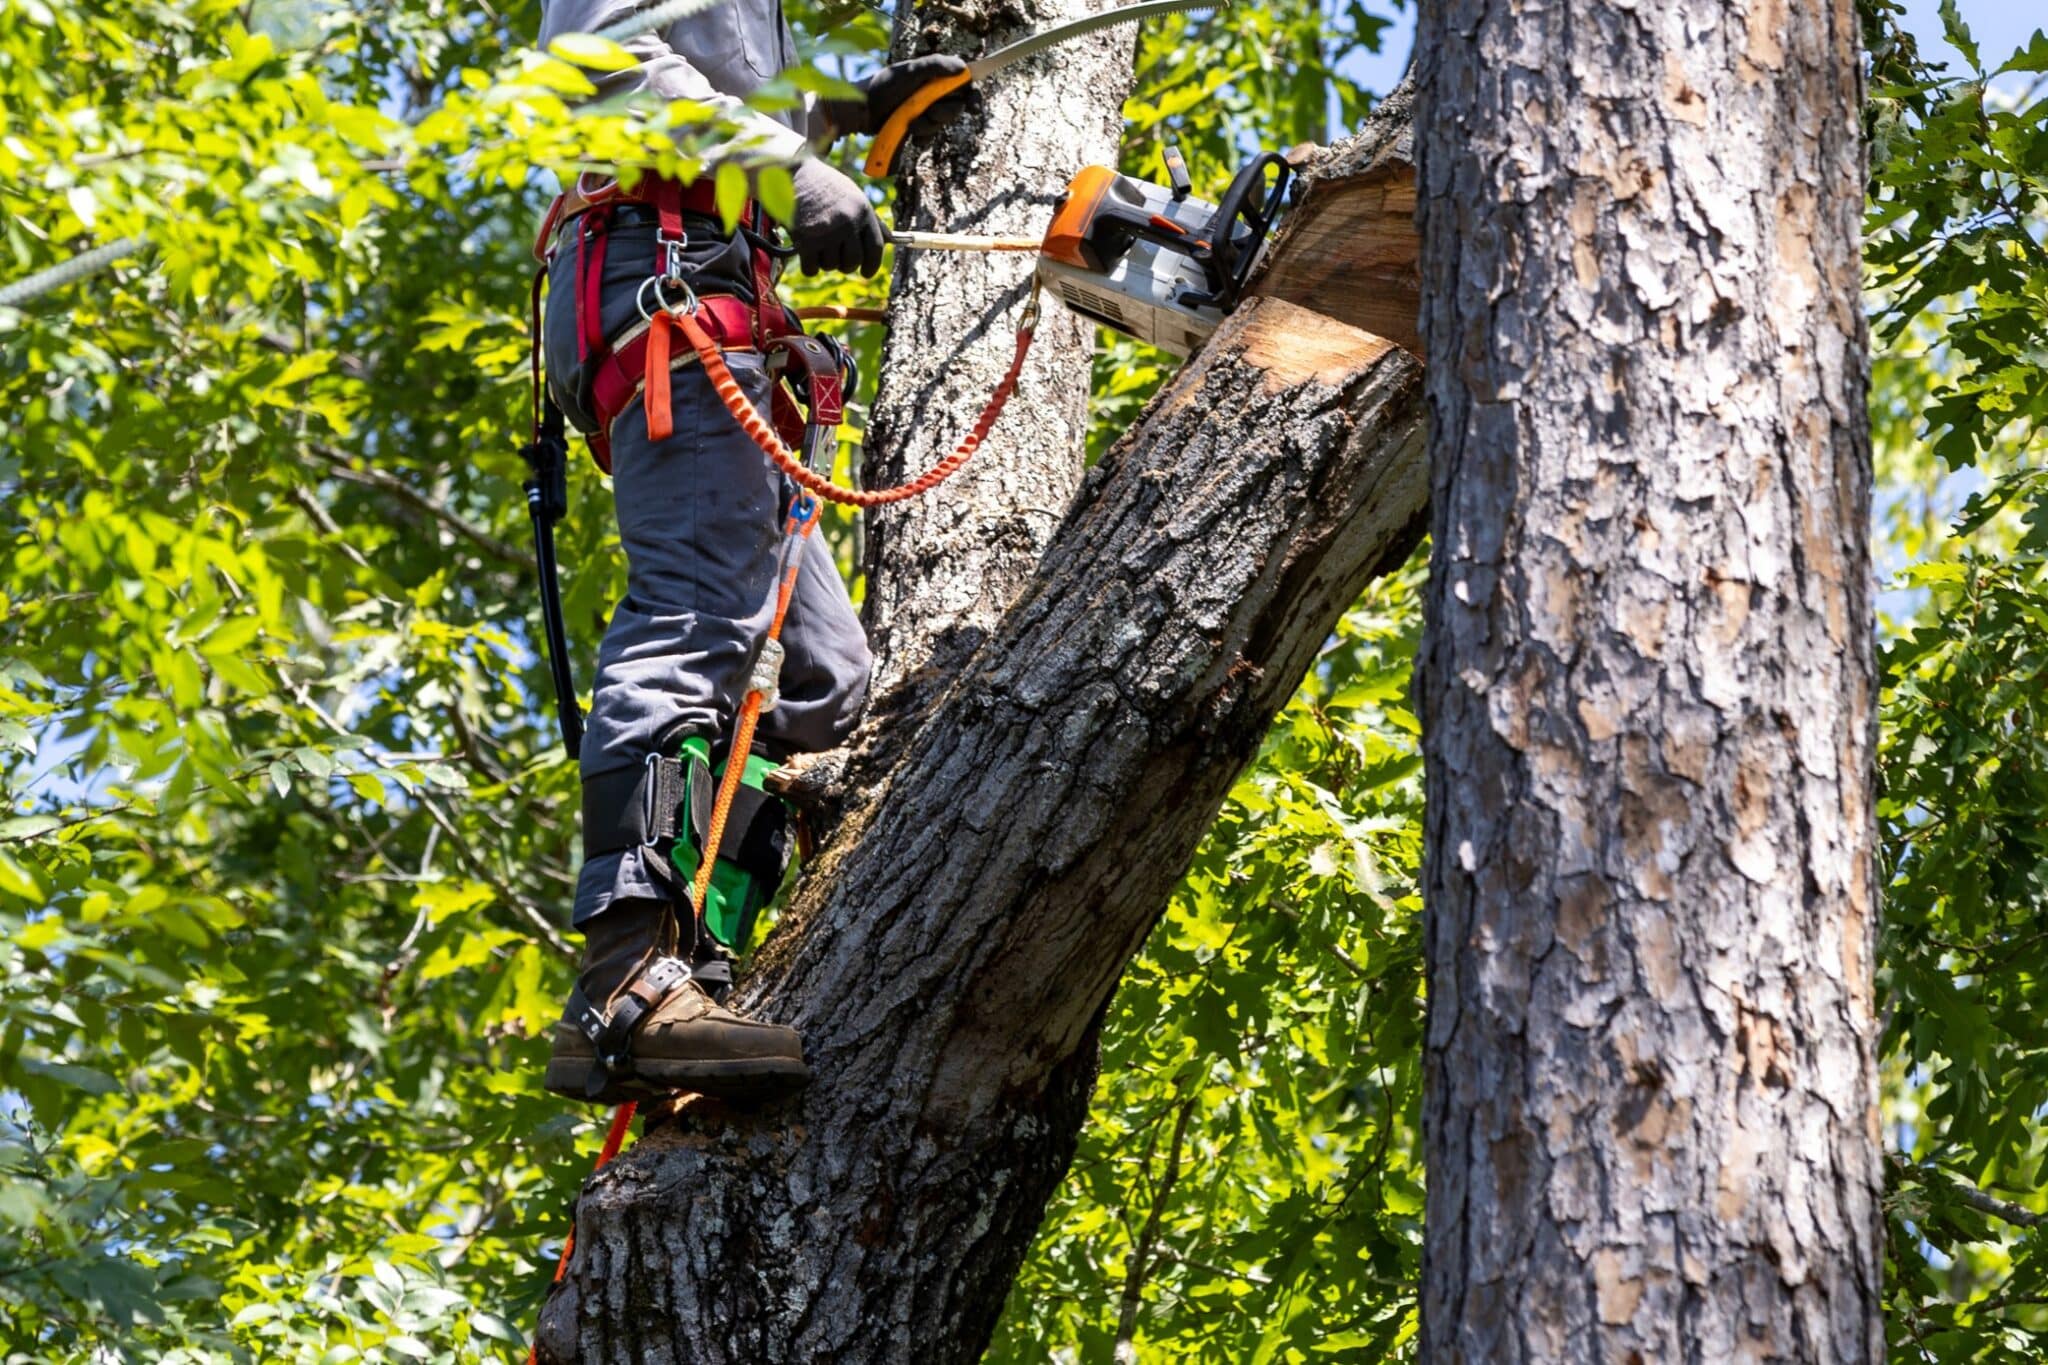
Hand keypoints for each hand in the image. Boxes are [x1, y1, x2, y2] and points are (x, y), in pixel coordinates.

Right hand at [788, 158, 885, 276]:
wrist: (792, 173)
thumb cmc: (824, 186)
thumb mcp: (852, 195)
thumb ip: (868, 219)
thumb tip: (888, 240)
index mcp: (862, 210)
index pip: (876, 247)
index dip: (872, 265)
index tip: (866, 273)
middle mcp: (847, 222)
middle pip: (853, 262)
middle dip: (845, 265)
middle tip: (836, 257)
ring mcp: (826, 232)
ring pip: (831, 266)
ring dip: (824, 261)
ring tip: (817, 243)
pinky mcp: (805, 240)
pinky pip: (811, 268)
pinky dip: (808, 265)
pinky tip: (805, 250)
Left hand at [822, 54, 977, 139]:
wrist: (861, 112)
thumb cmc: (883, 86)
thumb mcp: (910, 72)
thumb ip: (936, 66)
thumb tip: (963, 68)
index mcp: (935, 75)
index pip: (964, 84)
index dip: (973, 96)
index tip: (975, 109)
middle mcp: (932, 92)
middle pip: (956, 108)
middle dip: (942, 113)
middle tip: (928, 111)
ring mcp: (924, 111)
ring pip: (941, 125)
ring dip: (927, 126)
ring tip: (910, 122)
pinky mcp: (916, 128)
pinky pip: (930, 138)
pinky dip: (921, 137)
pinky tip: (909, 133)